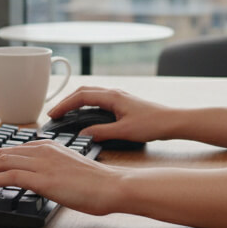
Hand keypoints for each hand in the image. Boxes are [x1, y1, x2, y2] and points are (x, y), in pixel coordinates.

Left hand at [0, 140, 124, 215]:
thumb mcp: (69, 169)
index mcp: (49, 146)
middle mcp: (43, 150)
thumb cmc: (96, 183)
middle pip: (3, 153)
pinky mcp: (42, 178)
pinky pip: (8, 176)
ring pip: (2, 162)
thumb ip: (52, 170)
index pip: (14, 150)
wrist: (111, 186)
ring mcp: (42, 163)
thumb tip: (39, 180)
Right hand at [47, 86, 178, 143]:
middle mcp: (114, 93)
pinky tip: (85, 115)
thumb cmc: (153, 124)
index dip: (65, 104)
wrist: (173, 121)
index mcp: (112, 97)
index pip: (81, 97)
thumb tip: (84, 135)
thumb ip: (102, 133)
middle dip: (67, 101)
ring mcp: (119, 97)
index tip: (53, 114)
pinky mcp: (123, 103)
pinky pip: (99, 99)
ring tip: (65, 113)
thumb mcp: (124, 132)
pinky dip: (87, 104)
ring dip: (76, 102)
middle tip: (54, 114)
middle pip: (83, 92)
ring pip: (91, 94)